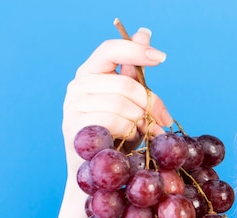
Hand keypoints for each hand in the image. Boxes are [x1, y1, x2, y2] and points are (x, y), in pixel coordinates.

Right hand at [62, 28, 172, 173]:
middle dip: (152, 105)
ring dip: (142, 123)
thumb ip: (134, 70)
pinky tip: (130, 140)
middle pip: (127, 85)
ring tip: (146, 133)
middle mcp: (78, 85)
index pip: (110, 49)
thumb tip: (145, 32)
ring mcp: (73, 106)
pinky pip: (115, 122)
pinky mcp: (76, 127)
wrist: (101, 166)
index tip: (162, 58)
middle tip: (163, 121)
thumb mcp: (131, 101)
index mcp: (91, 72)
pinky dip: (131, 133)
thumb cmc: (117, 132)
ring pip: (123, 106)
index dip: (136, 50)